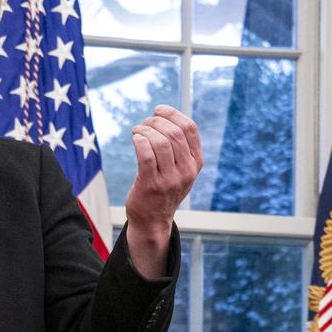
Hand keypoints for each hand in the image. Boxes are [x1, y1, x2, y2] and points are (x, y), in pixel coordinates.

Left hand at [122, 106, 201, 276]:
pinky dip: (138, 141)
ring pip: (159, 142)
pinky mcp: (151, 185)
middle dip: (155, 121)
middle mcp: (187, 171)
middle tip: (144, 123)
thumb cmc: (163, 188)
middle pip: (173, 133)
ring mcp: (170, 180)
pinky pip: (145, 154)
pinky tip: (135, 139)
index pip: (190, 128)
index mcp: (196, 162)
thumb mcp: (180, 169)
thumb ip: (179, 146)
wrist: (153, 220)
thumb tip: (164, 114)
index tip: (158, 110)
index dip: (172, 114)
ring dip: (144, 130)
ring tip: (137, 131)